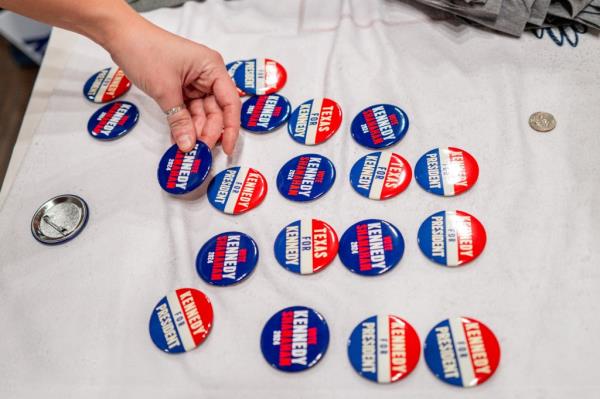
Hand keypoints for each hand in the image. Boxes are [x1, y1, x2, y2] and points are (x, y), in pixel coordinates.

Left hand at [104, 17, 240, 153]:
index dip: (231, 128)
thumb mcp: (165, 89)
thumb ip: (179, 119)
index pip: (230, 103)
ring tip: (186, 149)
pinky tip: (179, 139)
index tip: (227, 149)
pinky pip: (187, 111)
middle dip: (208, 132)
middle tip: (198, 152)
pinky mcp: (181, 88)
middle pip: (216, 111)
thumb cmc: (145, 50)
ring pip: (202, 114)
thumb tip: (189, 145)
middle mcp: (208, 76)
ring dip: (194, 131)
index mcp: (213, 68)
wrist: (120, 37)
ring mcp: (195, 82)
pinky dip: (183, 125)